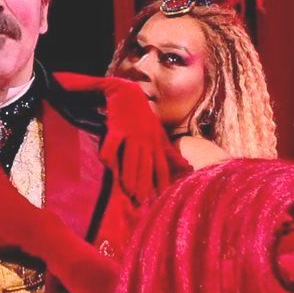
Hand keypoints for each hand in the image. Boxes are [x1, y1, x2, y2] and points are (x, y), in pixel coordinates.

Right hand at [53, 72, 187, 202]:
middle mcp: (147, 140)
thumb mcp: (161, 134)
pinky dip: (109, 155)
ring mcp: (133, 133)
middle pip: (147, 166)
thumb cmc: (144, 116)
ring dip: (129, 175)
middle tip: (141, 201)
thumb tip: (187, 168)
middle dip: (145, 184)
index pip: (162, 166)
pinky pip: (112, 144)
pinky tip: (106, 165)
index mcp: (157, 142)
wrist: (128, 91)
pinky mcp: (118, 127)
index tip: (162, 199)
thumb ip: (171, 153)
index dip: (163, 183)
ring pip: (131, 158)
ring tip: (126, 190)